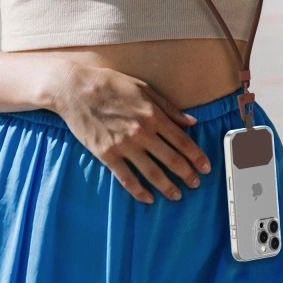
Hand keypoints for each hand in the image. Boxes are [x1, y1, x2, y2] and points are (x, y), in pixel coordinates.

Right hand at [51, 63, 211, 203]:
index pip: (182, 141)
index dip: (196, 156)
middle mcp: (142, 132)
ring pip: (151, 172)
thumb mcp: (145, 89)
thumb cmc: (112, 85)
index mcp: (153, 115)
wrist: (77, 90)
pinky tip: (148, 198)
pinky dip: (138, 190)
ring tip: (177, 195)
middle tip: (196, 183)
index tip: (205, 166)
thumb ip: (169, 108)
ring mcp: (123, 145)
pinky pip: (126, 178)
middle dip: (186, 173)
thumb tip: (191, 122)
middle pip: (170, 159)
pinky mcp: (106, 155)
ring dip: (166, 186)